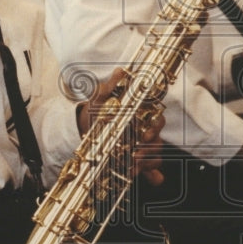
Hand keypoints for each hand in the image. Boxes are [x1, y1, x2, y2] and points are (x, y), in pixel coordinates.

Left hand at [76, 68, 164, 186]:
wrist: (84, 128)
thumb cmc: (96, 112)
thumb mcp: (99, 99)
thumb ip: (110, 85)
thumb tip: (120, 70)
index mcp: (140, 114)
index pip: (158, 119)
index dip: (156, 127)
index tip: (144, 135)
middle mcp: (145, 128)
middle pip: (159, 138)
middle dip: (151, 146)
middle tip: (137, 151)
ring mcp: (142, 144)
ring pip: (156, 152)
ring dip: (146, 160)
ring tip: (132, 164)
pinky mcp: (137, 158)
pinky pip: (151, 166)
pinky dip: (148, 173)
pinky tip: (135, 173)